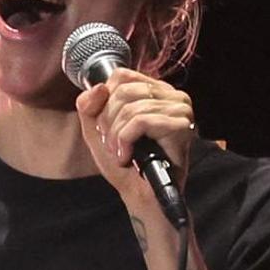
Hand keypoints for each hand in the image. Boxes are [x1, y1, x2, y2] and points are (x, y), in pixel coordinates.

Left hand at [75, 67, 195, 205]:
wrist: (139, 193)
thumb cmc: (124, 161)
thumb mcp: (96, 129)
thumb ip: (88, 105)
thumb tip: (98, 87)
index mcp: (155, 90)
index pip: (121, 75)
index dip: (105, 102)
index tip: (106, 126)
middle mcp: (172, 95)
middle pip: (123, 91)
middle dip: (108, 121)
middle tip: (113, 144)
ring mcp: (180, 109)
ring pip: (130, 107)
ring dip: (116, 135)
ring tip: (120, 152)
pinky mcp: (181, 125)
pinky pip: (140, 121)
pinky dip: (126, 141)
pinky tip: (128, 156)